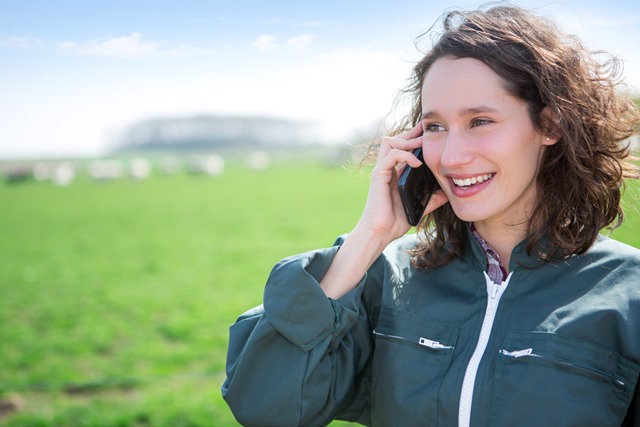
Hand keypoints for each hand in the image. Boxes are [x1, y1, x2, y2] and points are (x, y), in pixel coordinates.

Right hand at [355, 123, 448, 244]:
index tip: (428, 133)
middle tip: (426, 131)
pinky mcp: (378, 175)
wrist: (380, 233)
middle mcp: (386, 169)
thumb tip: (447, 194)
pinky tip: (417, 163)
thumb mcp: (419, 207)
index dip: (413, 138)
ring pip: (389, 142)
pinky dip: (405, 156)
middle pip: (394, 139)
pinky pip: (392, 156)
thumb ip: (431, 199)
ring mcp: (381, 171)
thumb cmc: (394, 221)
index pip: (401, 148)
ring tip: (421, 145)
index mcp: (394, 174)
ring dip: (407, 140)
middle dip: (410, 133)